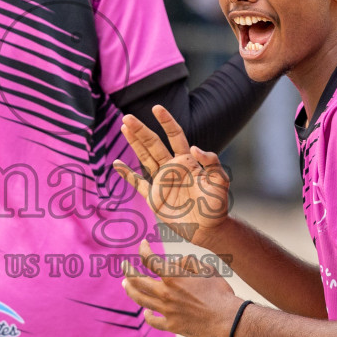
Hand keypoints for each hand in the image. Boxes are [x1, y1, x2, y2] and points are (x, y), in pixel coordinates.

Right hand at [114, 105, 232, 246]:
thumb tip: (195, 148)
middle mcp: (172, 167)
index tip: (157, 108)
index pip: (175, 136)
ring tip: (124, 127)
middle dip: (141, 130)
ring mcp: (161, 181)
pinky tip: (116, 164)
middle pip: (154, 144)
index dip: (166, 122)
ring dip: (134, 143)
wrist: (208, 229)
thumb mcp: (220, 181)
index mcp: (187, 161)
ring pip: (144, 157)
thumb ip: (212, 163)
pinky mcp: (153, 196)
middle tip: (127, 116)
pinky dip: (126, 174)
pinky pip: (137, 182)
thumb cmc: (217, 205)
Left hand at [122, 239, 243, 336]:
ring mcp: (166, 310)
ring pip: (140, 299)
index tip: (142, 244)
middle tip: (124, 266)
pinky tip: (146, 311)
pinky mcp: (171, 325)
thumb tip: (172, 263)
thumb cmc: (219, 291)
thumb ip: (186, 262)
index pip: (149, 259)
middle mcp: (165, 293)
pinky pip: (153, 320)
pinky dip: (147, 315)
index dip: (143, 249)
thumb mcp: (206, 268)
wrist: (227, 318)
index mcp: (173, 276)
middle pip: (137, 280)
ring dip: (130, 290)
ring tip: (125, 285)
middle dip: (127, 270)